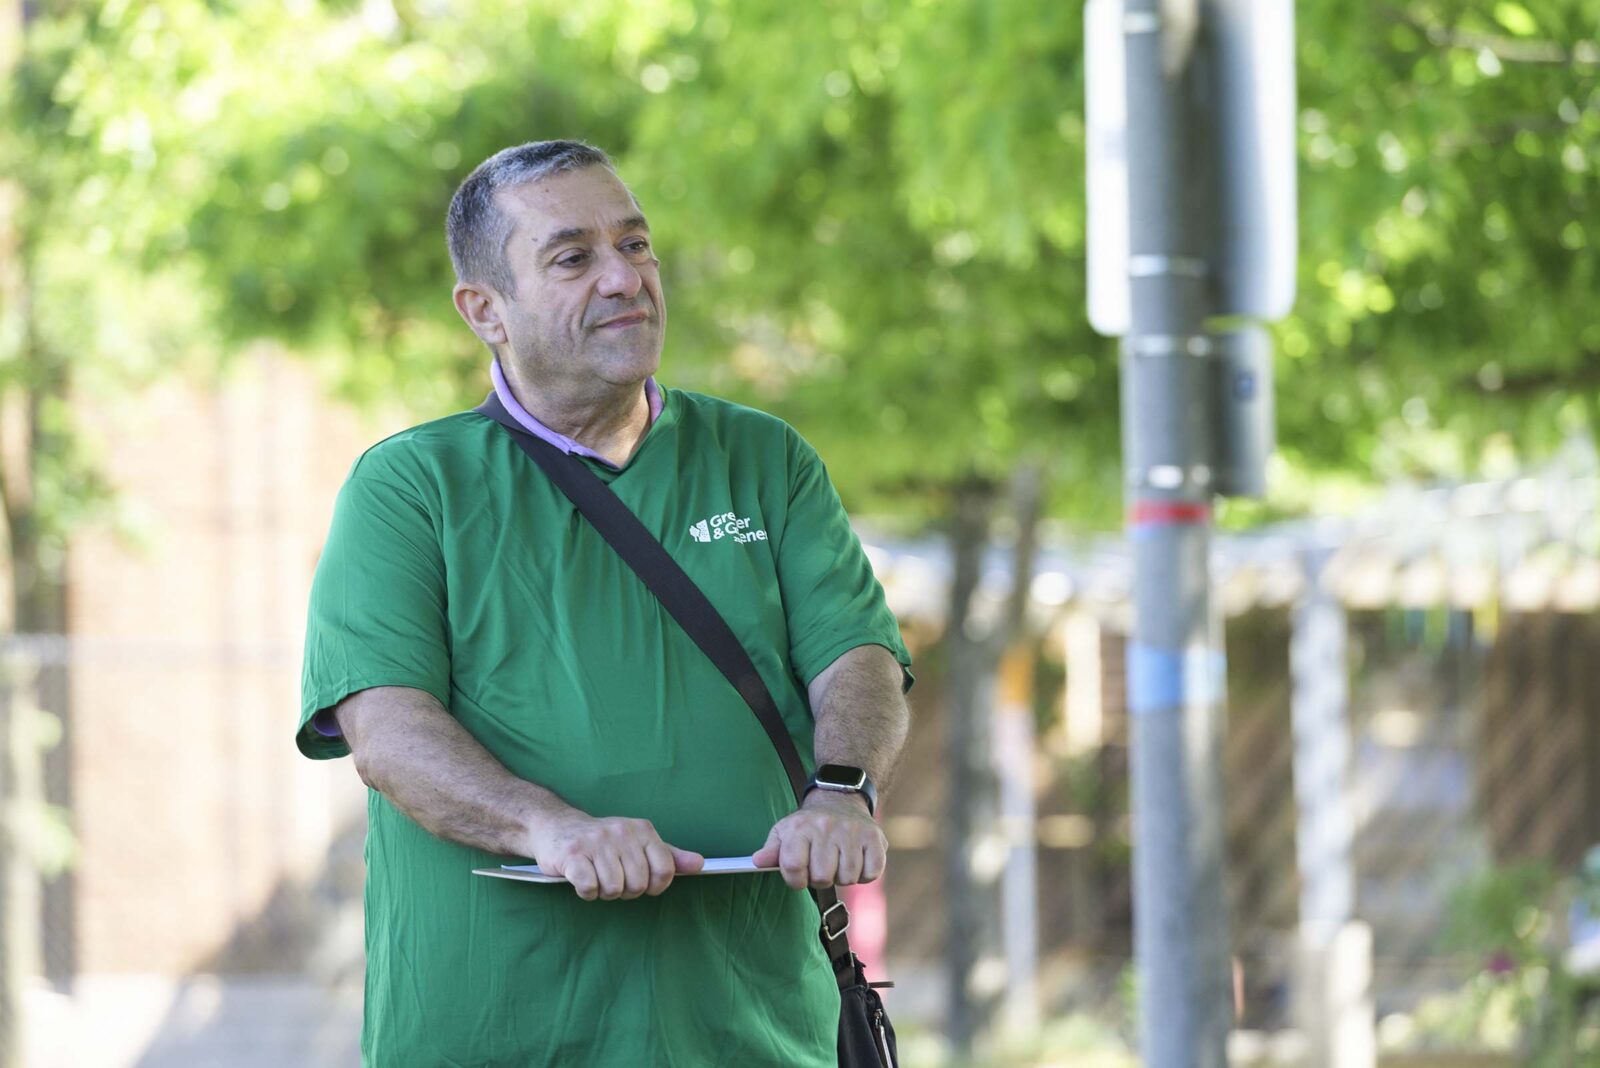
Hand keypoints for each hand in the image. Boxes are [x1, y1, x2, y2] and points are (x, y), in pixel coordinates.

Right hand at [531, 813, 703, 900]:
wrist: (557, 827)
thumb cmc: (603, 841)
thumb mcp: (639, 843)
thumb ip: (669, 856)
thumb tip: (700, 864)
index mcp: (643, 829)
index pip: (665, 871)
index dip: (654, 886)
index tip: (641, 882)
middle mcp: (622, 832)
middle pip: (638, 885)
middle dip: (625, 890)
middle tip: (611, 876)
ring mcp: (596, 841)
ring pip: (613, 890)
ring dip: (604, 892)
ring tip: (596, 876)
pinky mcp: (573, 854)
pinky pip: (589, 888)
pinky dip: (586, 892)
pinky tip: (581, 878)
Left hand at [752, 791, 886, 889]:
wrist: (841, 799)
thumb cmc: (809, 825)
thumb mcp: (784, 832)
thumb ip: (771, 850)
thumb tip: (757, 862)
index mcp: (800, 827)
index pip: (793, 868)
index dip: (795, 880)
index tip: (799, 875)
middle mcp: (826, 827)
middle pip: (822, 877)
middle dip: (821, 878)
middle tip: (822, 865)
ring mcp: (852, 831)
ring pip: (847, 877)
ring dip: (843, 876)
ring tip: (839, 861)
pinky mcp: (875, 837)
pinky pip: (871, 873)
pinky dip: (864, 874)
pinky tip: (857, 861)